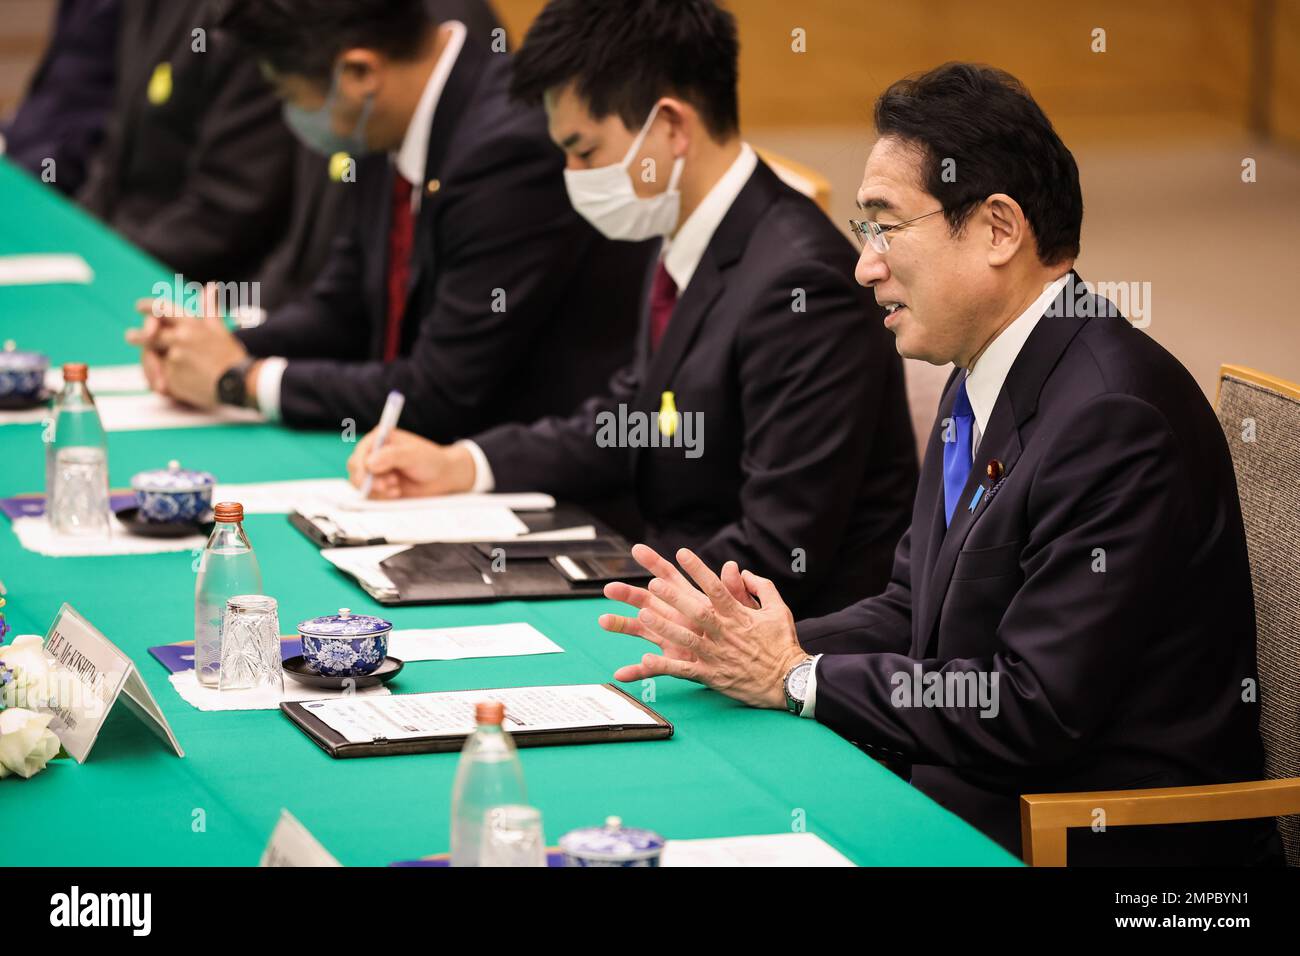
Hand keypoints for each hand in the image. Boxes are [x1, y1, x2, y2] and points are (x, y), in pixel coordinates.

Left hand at [125, 283, 245, 408]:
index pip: (163, 309)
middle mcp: (179, 338)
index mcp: (191, 324)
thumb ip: (209, 309)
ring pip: (154, 358)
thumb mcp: (220, 329)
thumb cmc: (232, 357)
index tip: (139, 306)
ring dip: (149, 362)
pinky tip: (167, 387)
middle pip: (149, 335)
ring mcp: (174, 357)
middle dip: (138, 336)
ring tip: (150, 367)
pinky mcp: (171, 377)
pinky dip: (162, 382)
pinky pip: (160, 379)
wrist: (240, 382)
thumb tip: (210, 287)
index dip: (149, 307)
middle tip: (129, 336)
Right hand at [346, 428, 476, 497]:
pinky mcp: (379, 485)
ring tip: (396, 487)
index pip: (361, 450)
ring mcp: (375, 470)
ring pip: (360, 482)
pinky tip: (396, 492)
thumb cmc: (430, 460)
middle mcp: (374, 452)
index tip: (367, 477)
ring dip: (376, 488)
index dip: (361, 465)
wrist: (441, 477)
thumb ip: (392, 456)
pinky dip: (380, 496)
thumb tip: (370, 462)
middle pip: (355, 467)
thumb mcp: (413, 455)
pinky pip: (369, 494)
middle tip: (386, 485)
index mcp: (380, 438)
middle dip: (368, 480)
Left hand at [599, 544, 803, 708]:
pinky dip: (665, 666)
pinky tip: (646, 658)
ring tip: (643, 615)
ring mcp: (717, 655)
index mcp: (739, 616)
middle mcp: (725, 633)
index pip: (716, 588)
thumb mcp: (779, 610)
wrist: (789, 681)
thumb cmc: (783, 644)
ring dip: (664, 627)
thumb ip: (761, 587)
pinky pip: (684, 671)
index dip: (698, 569)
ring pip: (686, 640)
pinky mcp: (712, 676)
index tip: (682, 553)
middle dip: (675, 597)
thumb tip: (742, 571)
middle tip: (655, 584)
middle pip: (696, 612)